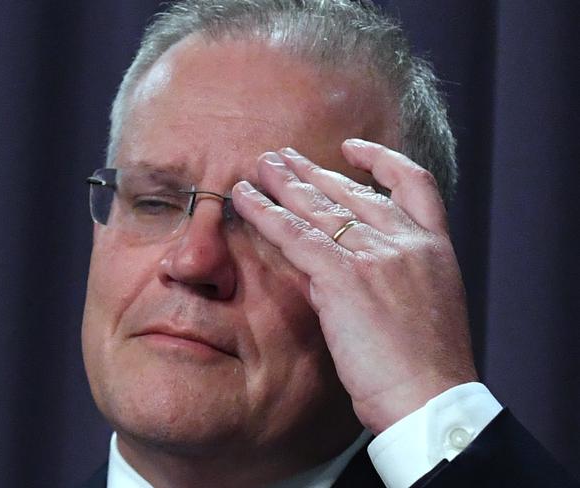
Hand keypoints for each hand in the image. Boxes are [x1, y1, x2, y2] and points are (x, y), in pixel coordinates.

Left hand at [232, 139, 477, 433]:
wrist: (432, 399)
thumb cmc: (427, 367)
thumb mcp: (419, 308)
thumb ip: (387, 276)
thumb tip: (344, 265)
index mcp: (433, 246)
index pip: (413, 182)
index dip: (381, 159)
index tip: (353, 149)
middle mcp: (406, 240)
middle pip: (351, 190)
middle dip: (312, 170)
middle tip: (282, 157)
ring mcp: (377, 255)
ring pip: (321, 206)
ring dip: (285, 182)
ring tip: (260, 165)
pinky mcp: (345, 277)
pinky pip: (295, 234)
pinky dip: (266, 214)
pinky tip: (244, 199)